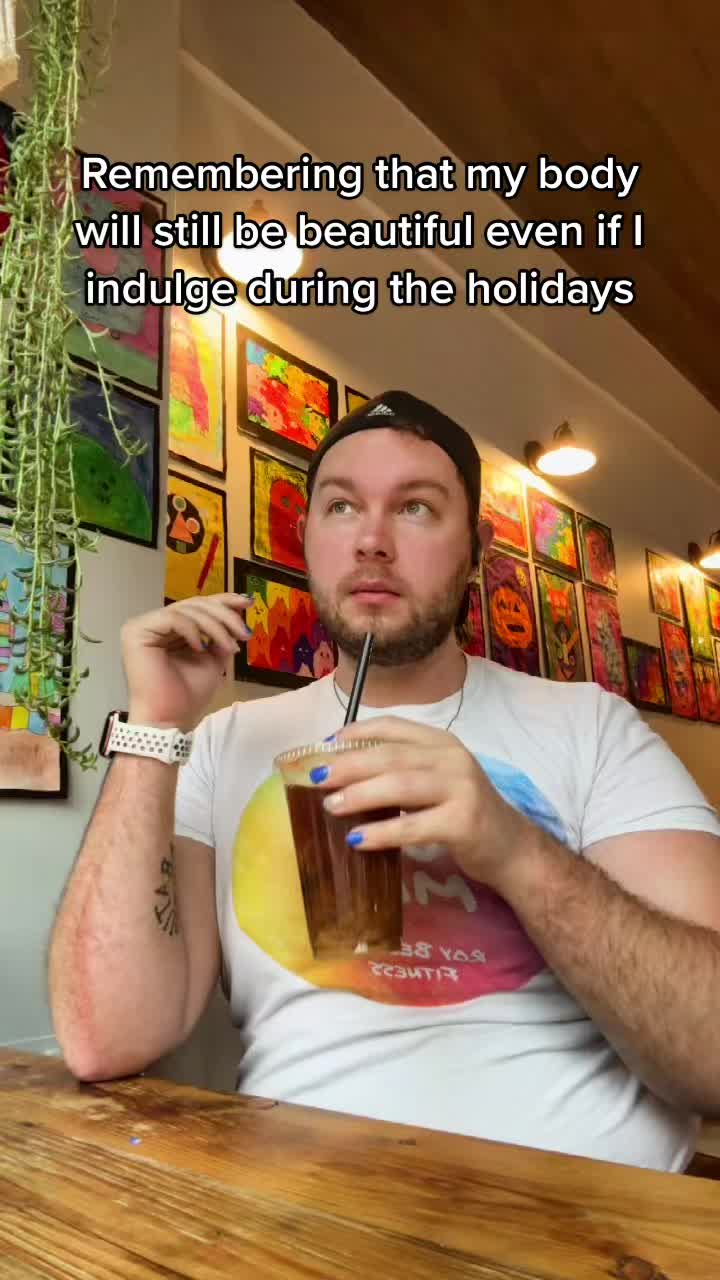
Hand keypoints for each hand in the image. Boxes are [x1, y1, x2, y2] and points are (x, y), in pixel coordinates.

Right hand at [121, 593, 252, 731]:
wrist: (169, 720)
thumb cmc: (187, 696)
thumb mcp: (212, 660)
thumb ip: (220, 637)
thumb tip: (237, 617)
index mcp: (169, 629)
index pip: (197, 606)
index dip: (223, 601)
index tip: (248, 603)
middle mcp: (154, 623)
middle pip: (194, 605)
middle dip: (224, 616)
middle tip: (244, 633)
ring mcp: (142, 626)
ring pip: (186, 610)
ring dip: (215, 627)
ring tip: (230, 648)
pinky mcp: (136, 631)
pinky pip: (173, 619)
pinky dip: (193, 630)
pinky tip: (201, 648)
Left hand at [313, 717, 541, 893]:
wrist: (511, 848)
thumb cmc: (463, 812)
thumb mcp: (435, 781)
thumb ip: (400, 771)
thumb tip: (341, 773)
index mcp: (441, 743)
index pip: (392, 726)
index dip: (355, 733)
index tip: (323, 745)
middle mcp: (452, 758)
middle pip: (391, 755)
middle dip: (348, 764)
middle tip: (315, 777)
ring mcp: (461, 788)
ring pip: (400, 785)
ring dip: (361, 795)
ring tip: (331, 806)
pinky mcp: (463, 822)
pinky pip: (414, 825)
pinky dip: (382, 832)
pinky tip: (357, 839)